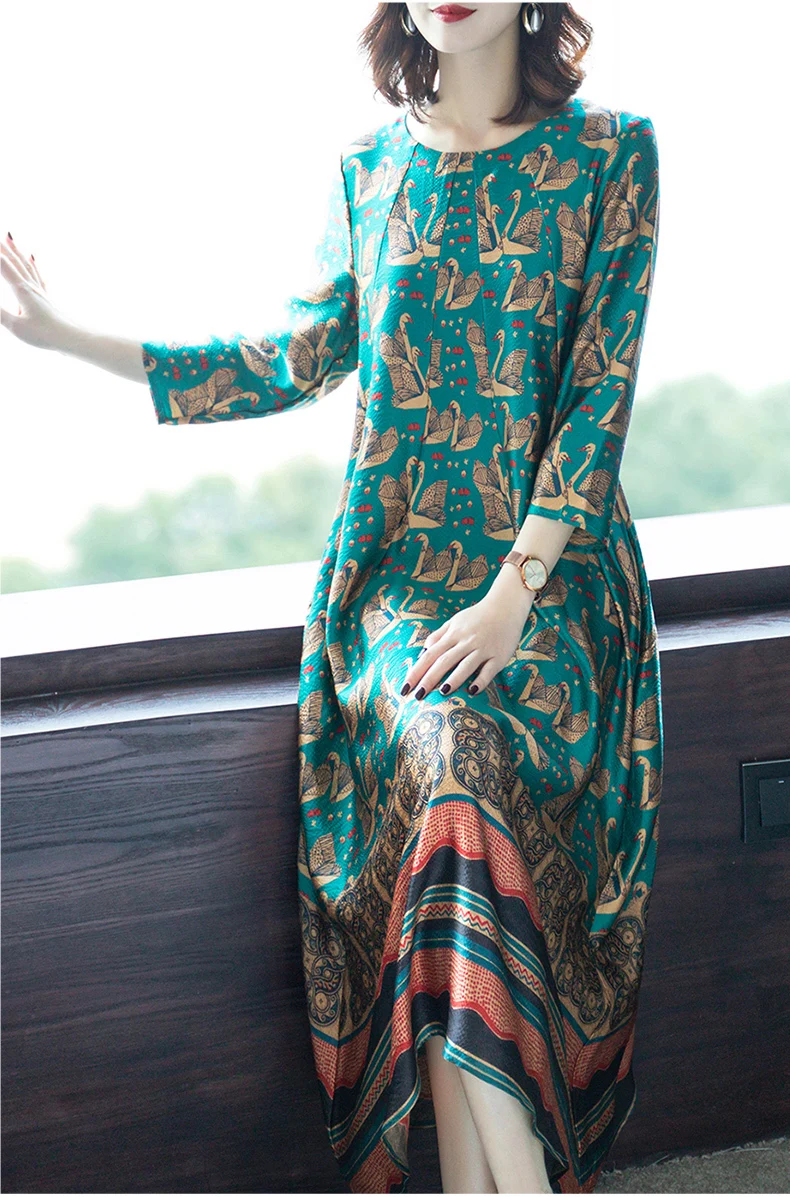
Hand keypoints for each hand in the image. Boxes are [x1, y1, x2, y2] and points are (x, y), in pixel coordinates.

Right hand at [1, 231, 69, 350]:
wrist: (71, 338)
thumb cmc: (45, 334)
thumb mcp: (16, 326)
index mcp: (22, 290)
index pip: (3, 266)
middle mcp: (32, 286)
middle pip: (15, 261)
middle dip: (3, 247)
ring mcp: (40, 290)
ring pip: (26, 264)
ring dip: (16, 250)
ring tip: (10, 237)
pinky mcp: (46, 297)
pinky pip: (37, 274)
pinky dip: (32, 263)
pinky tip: (32, 258)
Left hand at [401, 566, 534, 698]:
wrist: (506, 606)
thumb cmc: (478, 616)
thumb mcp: (455, 621)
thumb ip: (439, 635)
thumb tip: (423, 651)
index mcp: (453, 634)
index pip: (430, 654)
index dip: (417, 671)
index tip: (405, 687)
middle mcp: (466, 642)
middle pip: (444, 661)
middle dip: (429, 679)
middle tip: (417, 696)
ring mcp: (483, 649)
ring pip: (466, 665)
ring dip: (454, 679)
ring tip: (442, 692)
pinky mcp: (499, 656)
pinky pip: (489, 670)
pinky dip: (481, 680)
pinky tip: (472, 691)